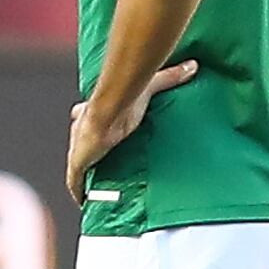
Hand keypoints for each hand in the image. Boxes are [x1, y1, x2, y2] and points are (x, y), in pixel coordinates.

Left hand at [66, 59, 199, 191]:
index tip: (100, 143)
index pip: (86, 123)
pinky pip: (75, 182)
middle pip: (81, 148)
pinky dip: (78, 191)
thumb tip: (194, 66)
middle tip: (102, 171)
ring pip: (79, 167)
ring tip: (97, 191)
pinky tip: (83, 202)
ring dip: (85, 178)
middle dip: (90, 158)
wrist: (112, 108)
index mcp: (93, 114)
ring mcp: (78, 148)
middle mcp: (82, 132)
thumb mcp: (152, 85)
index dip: (92, 133)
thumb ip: (171, 76)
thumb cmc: (127, 96)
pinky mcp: (78, 162)